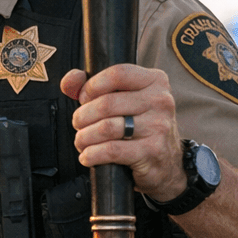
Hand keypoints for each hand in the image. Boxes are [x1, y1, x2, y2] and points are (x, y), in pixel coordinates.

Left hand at [60, 64, 186, 203]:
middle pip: (107, 103)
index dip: (92, 85)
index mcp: (155, 81)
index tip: (83, 98)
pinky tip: (88, 156)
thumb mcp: (123, 101)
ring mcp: (158, 127)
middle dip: (83, 116)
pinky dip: (92, 154)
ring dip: (84, 137)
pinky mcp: (152, 151)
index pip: (117, 73)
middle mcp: (160, 101)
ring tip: (81, 141)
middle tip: (78, 124)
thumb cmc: (140, 127)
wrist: (167, 164)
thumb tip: (70, 81)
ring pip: (106, 127)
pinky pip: (111, 150)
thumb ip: (94, 87)